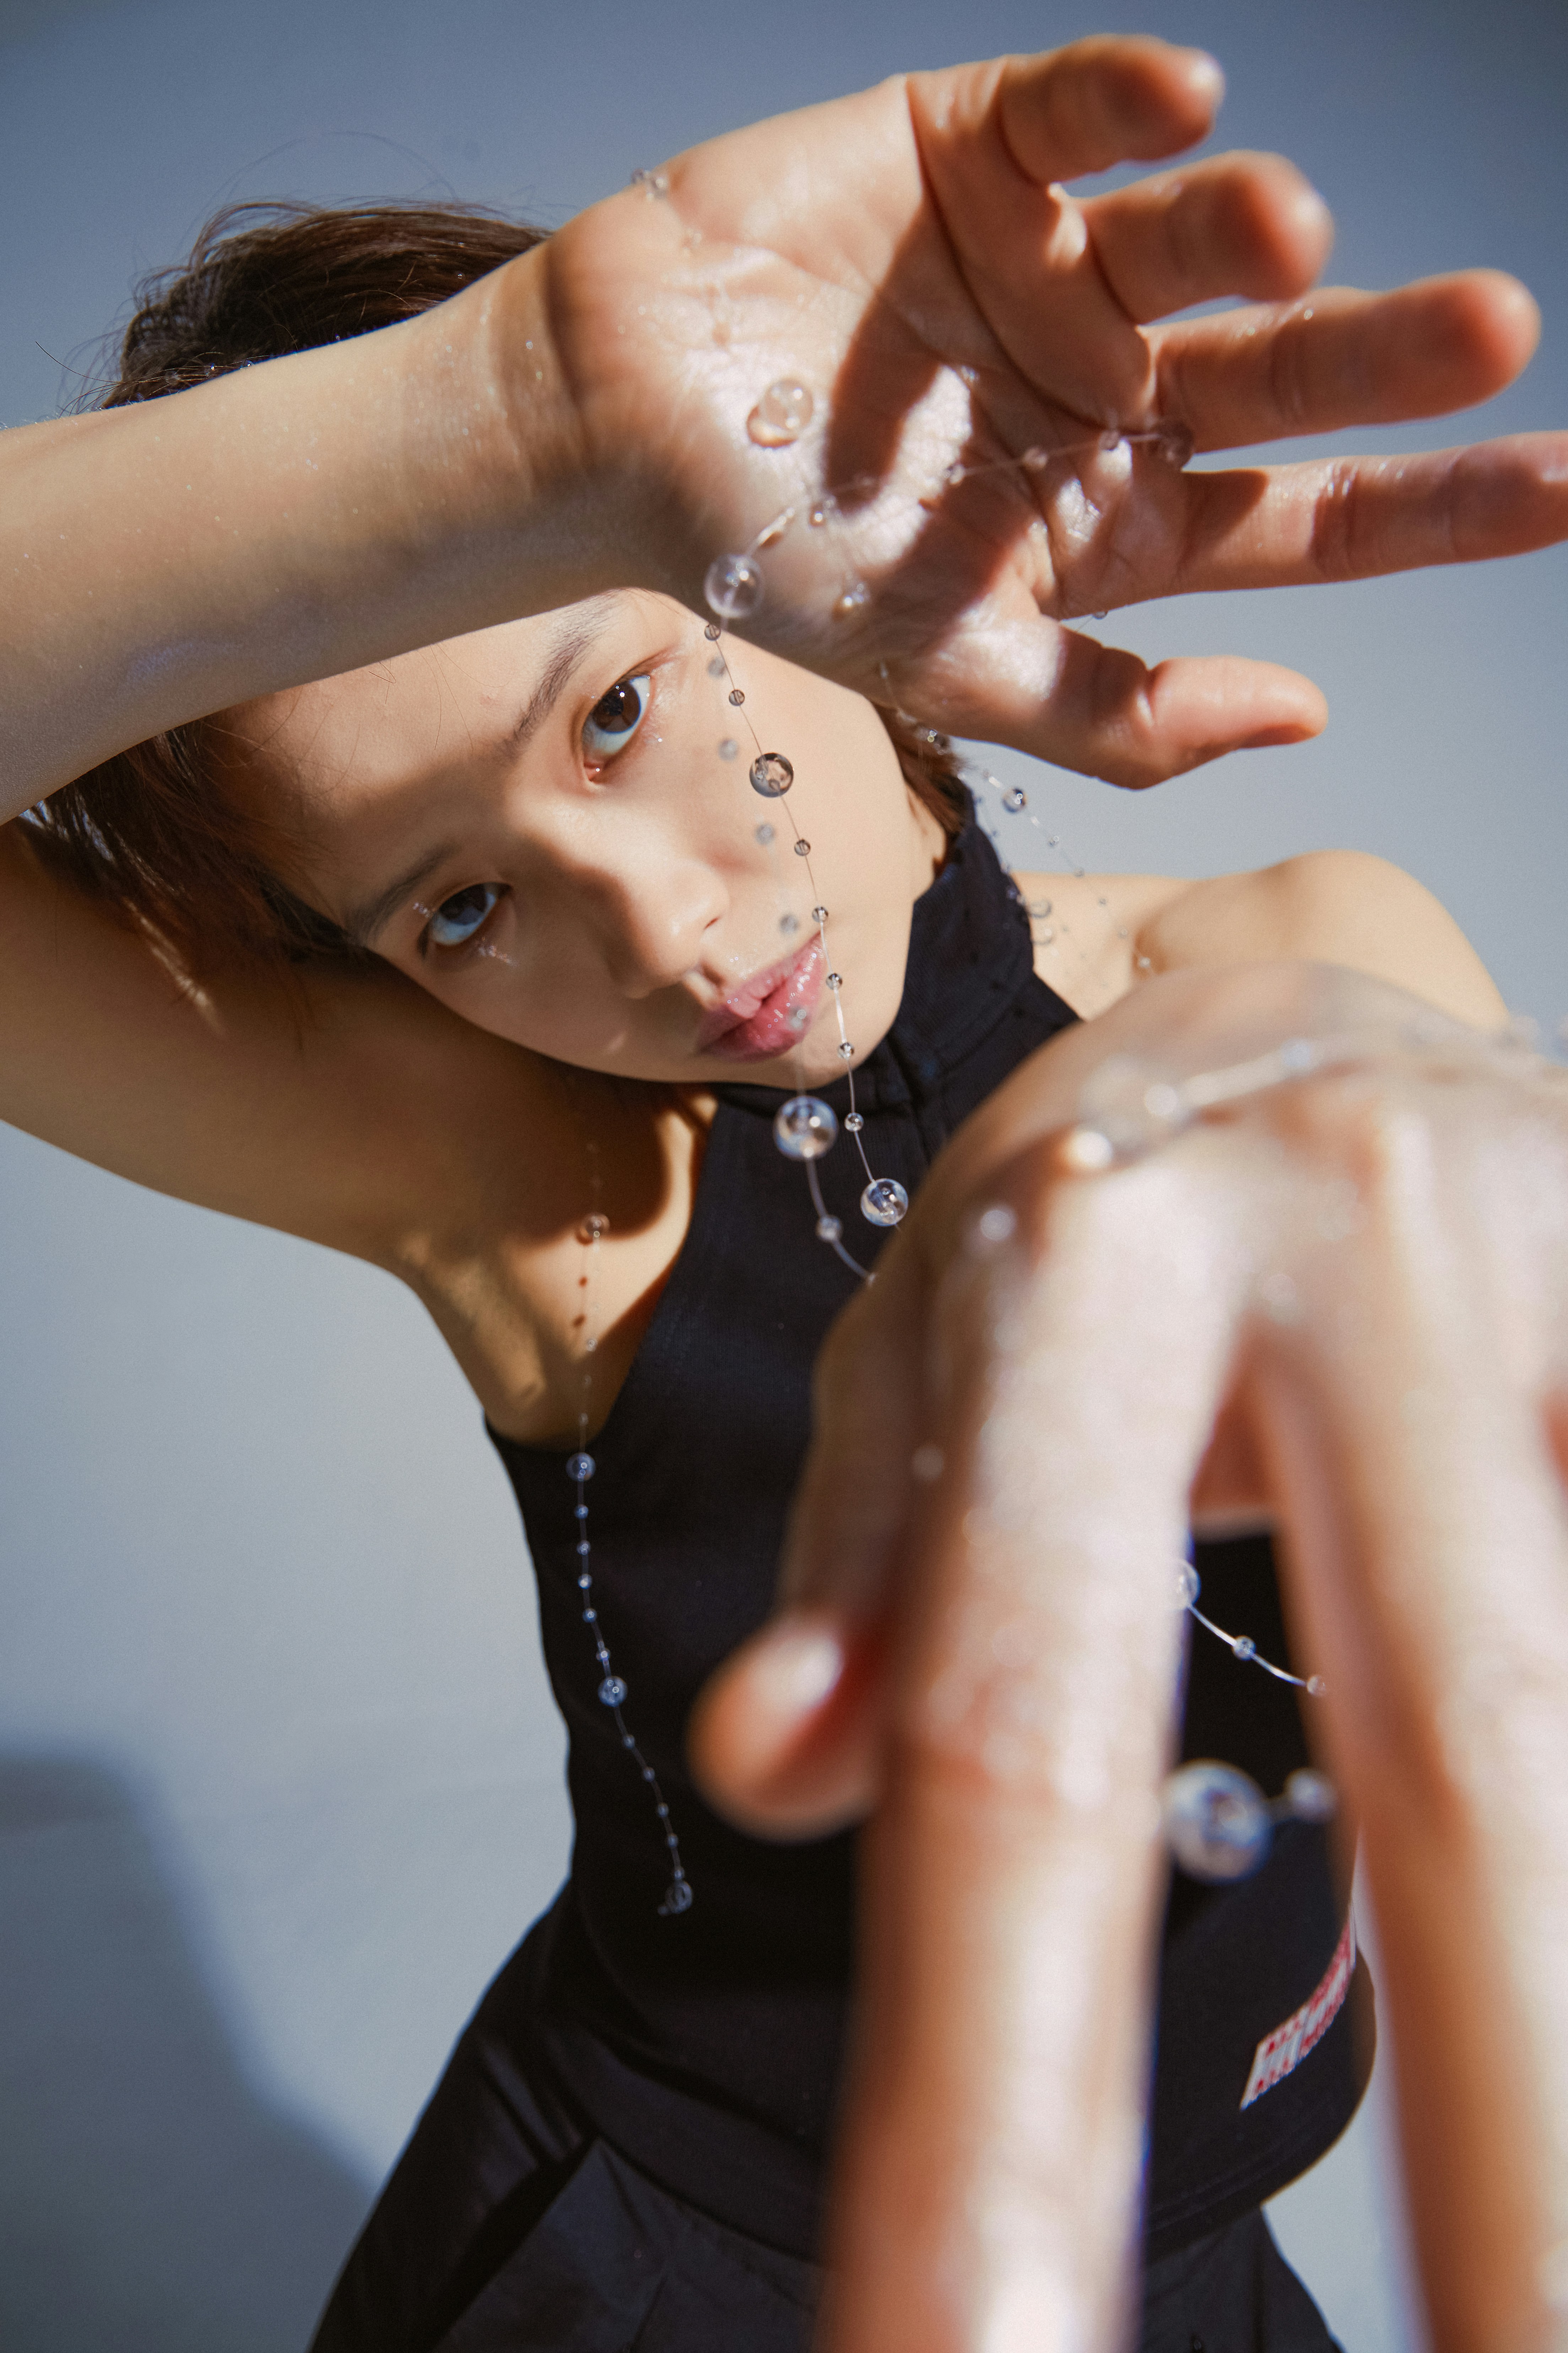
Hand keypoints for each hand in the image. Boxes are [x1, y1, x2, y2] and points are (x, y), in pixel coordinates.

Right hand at [535, 36, 1565, 784]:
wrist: (612, 435)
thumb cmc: (773, 557)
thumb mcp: (951, 665)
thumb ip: (1116, 710)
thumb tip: (1300, 712)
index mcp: (1116, 516)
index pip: (1311, 514)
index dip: (1441, 502)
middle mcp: (1107, 390)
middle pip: (1290, 370)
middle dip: (1392, 353)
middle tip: (1488, 325)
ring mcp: (1049, 265)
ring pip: (1197, 237)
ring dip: (1250, 226)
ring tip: (1282, 229)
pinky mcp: (974, 149)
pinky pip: (1079, 111)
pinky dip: (1130, 101)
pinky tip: (1178, 107)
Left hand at [691, 965, 1567, 2352]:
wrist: (1323, 1016)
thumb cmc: (1113, 1210)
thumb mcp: (937, 1353)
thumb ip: (873, 1562)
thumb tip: (782, 1766)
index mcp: (1104, 1274)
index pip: (1029, 1732)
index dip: (1000, 2090)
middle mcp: (1361, 1247)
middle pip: (1466, 1767)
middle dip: (1508, 2155)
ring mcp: (1554, 1257)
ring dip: (1567, 2058)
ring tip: (1539, 2296)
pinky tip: (1548, 2034)